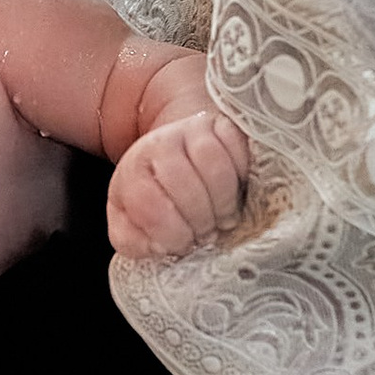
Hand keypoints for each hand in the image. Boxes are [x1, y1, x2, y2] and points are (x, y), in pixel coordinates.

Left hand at [109, 100, 250, 261]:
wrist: (175, 151)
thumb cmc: (157, 193)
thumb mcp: (132, 219)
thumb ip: (133, 239)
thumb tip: (154, 249)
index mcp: (133, 170)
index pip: (146, 201)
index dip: (171, 232)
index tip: (185, 245)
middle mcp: (160, 144)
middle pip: (182, 182)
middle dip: (200, 219)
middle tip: (207, 234)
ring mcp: (192, 130)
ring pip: (213, 163)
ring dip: (224, 201)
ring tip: (223, 218)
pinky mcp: (224, 125)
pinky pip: (239, 148)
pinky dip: (243, 176)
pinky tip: (237, 192)